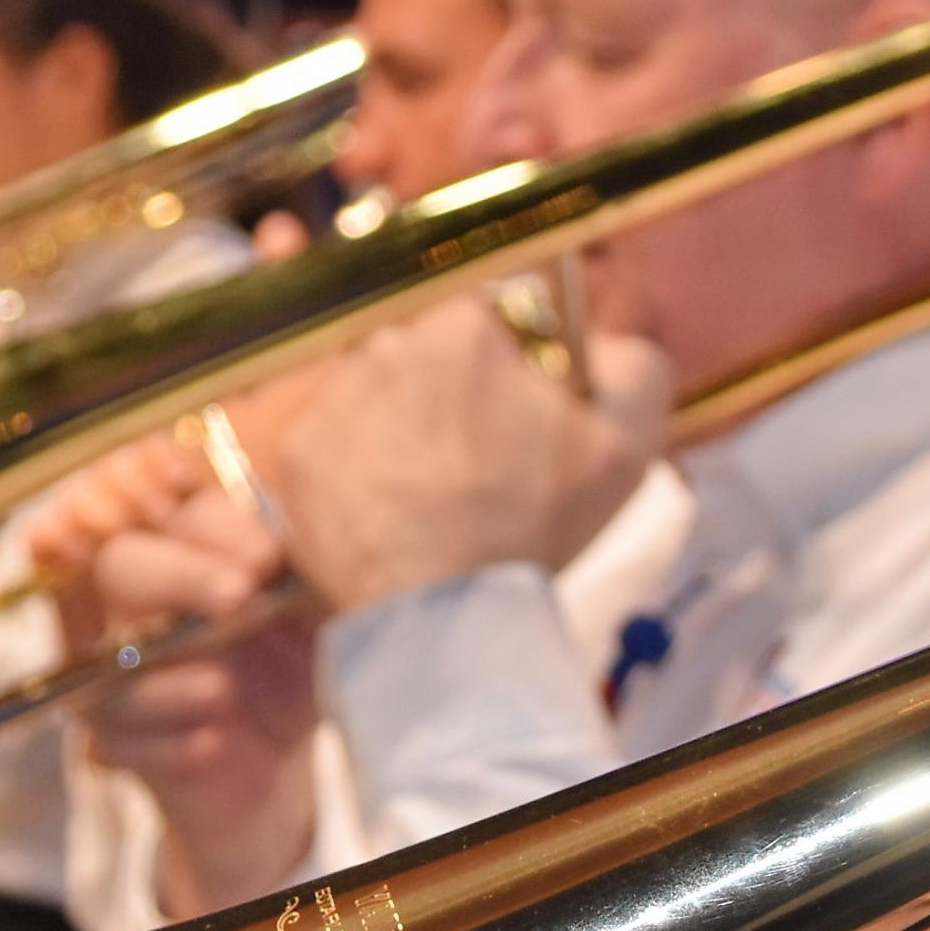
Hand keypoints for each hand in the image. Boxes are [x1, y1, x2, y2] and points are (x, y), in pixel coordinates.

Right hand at [28, 434, 321, 914]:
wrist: (282, 763)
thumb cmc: (289, 662)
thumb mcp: (305, 606)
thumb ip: (297, 563)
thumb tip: (304, 535)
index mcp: (179, 548)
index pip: (165, 507)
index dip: (200, 517)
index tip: (258, 546)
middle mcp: (132, 602)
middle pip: (119, 564)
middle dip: (181, 575)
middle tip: (241, 594)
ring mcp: (113, 673)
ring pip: (111, 663)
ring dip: (165, 678)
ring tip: (222, 691)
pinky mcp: (117, 745)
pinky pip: (123, 738)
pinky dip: (172, 741)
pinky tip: (213, 742)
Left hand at [265, 296, 671, 610]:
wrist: (447, 612)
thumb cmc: (538, 524)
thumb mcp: (628, 440)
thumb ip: (631, 364)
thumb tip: (597, 340)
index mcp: (466, 323)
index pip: (488, 318)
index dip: (505, 367)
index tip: (513, 416)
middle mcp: (388, 340)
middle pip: (425, 349)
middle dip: (447, 390)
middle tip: (472, 458)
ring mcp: (332, 395)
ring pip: (375, 390)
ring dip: (399, 422)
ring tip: (429, 487)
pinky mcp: (297, 450)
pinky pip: (331, 440)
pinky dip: (358, 467)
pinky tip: (390, 506)